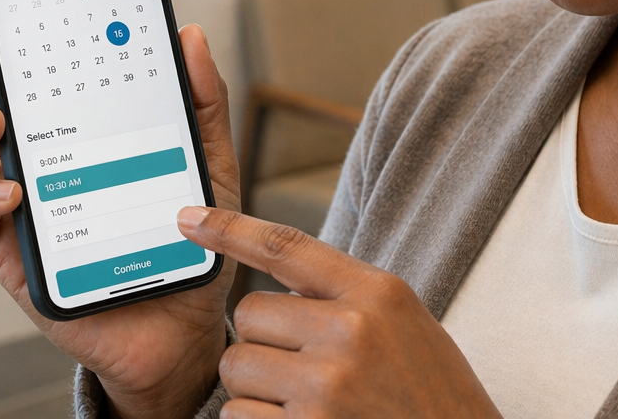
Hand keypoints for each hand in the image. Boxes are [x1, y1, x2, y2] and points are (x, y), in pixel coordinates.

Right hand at [0, 23, 239, 418]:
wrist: (183, 325)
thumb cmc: (187, 239)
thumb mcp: (206, 162)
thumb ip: (200, 103)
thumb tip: (188, 36)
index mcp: (76, 134)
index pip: (32, 80)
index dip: (8, 45)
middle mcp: (36, 164)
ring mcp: (16, 208)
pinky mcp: (8, 255)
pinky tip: (9, 191)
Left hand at [177, 208, 501, 418]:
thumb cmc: (428, 389)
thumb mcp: (403, 321)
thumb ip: (345, 296)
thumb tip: (273, 289)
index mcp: (376, 293)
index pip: (286, 247)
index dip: (230, 229)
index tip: (188, 219)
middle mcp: (349, 333)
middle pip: (248, 315)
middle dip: (261, 341)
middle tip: (302, 365)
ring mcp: (325, 387)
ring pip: (236, 368)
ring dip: (255, 388)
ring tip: (307, 401)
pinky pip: (238, 416)